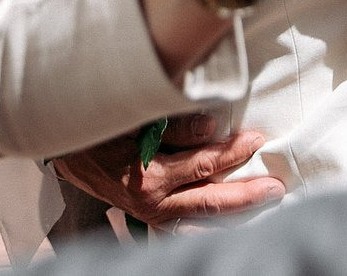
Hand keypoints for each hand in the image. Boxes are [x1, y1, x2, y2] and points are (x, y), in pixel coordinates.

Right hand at [51, 114, 284, 226]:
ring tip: (264, 204)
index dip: (233, 152)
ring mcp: (152, 215)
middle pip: (210, 201)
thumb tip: (212, 128)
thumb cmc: (104, 127)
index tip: (257, 139)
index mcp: (150, 176)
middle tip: (277, 188)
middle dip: (247, 195)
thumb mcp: (135, 120)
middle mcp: (154, 203)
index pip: (203, 165)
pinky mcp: (150, 218)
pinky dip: (208, 225)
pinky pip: (184, 226)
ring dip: (235, 214)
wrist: (69, 152)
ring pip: (201, 220)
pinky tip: (230, 223)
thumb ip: (175, 127)